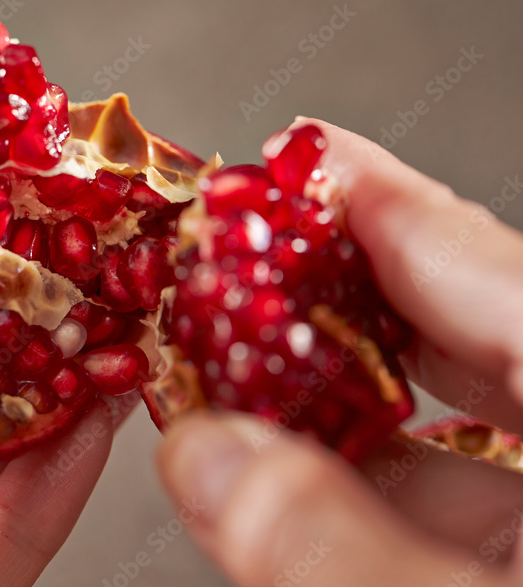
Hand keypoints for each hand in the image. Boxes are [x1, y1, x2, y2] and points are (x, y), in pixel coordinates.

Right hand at [157, 118, 522, 586]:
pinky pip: (431, 503)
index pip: (505, 279)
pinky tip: (263, 466)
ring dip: (320, 399)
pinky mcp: (515, 571)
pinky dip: (342, 483)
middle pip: (468, 334)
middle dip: (344, 287)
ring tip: (226, 356)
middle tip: (254, 240)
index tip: (309, 152)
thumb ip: (332, 546)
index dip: (396, 207)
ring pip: (436, 431)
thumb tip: (206, 458)